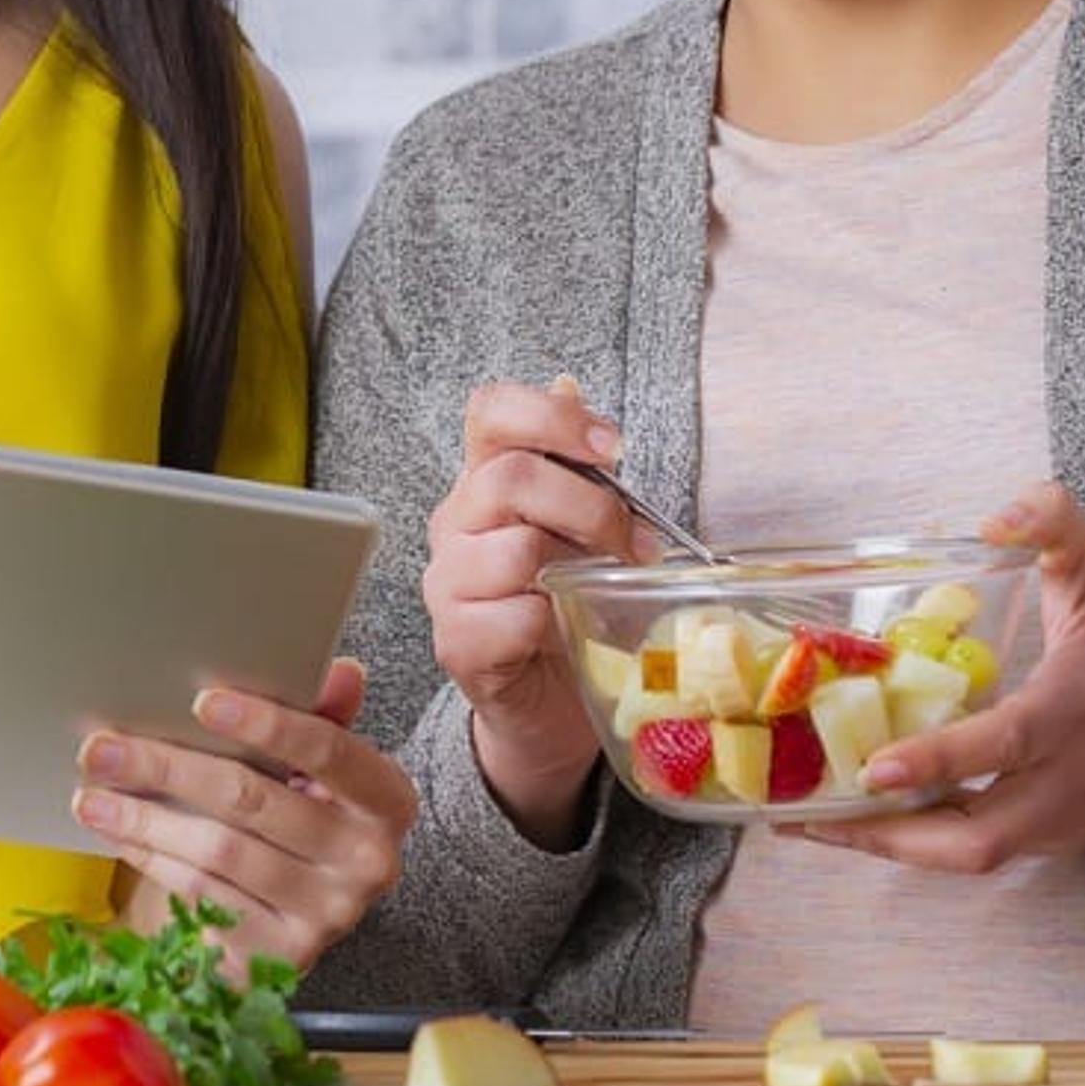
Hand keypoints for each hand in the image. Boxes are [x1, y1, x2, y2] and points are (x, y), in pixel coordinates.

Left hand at [76, 659, 418, 972]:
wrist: (297, 912)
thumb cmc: (301, 816)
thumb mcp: (320, 768)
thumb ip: (324, 718)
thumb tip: (341, 671)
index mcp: (388, 802)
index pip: (328, 750)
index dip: (267, 724)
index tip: (203, 701)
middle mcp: (367, 863)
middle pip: (254, 800)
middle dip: (169, 767)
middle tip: (103, 747)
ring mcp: (325, 916)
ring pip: (217, 852)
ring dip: (145, 819)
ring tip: (91, 794)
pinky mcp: (279, 955)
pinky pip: (202, 897)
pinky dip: (153, 860)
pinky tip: (119, 834)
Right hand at [425, 377, 654, 837]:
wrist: (550, 702)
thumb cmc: (568, 602)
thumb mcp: (582, 528)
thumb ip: (577, 466)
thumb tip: (568, 382)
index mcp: (485, 479)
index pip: (489, 411)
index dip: (550, 415)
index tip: (612, 447)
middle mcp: (455, 523)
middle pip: (509, 478)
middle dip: (590, 506)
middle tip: (637, 542)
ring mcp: (447, 583)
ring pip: (515, 551)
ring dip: (579, 570)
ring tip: (607, 590)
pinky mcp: (456, 643)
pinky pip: (516, 618)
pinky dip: (556, 625)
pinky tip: (567, 632)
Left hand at [798, 481, 1084, 874]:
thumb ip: (1049, 518)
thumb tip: (992, 519)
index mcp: (1077, 703)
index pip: (1006, 744)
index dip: (939, 761)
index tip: (873, 768)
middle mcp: (1074, 775)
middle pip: (982, 838)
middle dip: (891, 837)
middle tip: (809, 816)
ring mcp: (1069, 815)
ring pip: (977, 856)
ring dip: (896, 846)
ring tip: (815, 822)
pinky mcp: (1059, 834)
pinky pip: (986, 850)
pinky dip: (925, 843)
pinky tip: (865, 818)